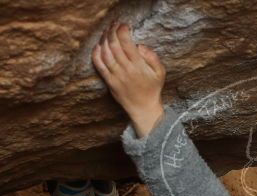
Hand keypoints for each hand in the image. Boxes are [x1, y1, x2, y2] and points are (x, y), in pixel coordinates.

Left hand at [92, 20, 165, 137]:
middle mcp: (126, 70)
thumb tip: (140, 46)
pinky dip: (96, 55)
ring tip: (106, 32)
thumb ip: (152, 57)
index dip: (122, 31)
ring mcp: (116, 76)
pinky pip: (99, 66)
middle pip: (114, 46)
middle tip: (112, 25)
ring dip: (103, 40)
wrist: (144, 108)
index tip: (123, 25)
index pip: (127, 43)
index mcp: (139, 66)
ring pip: (105, 54)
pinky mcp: (109, 82)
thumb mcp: (160, 73)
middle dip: (111, 32)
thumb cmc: (152, 89)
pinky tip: (97, 46)